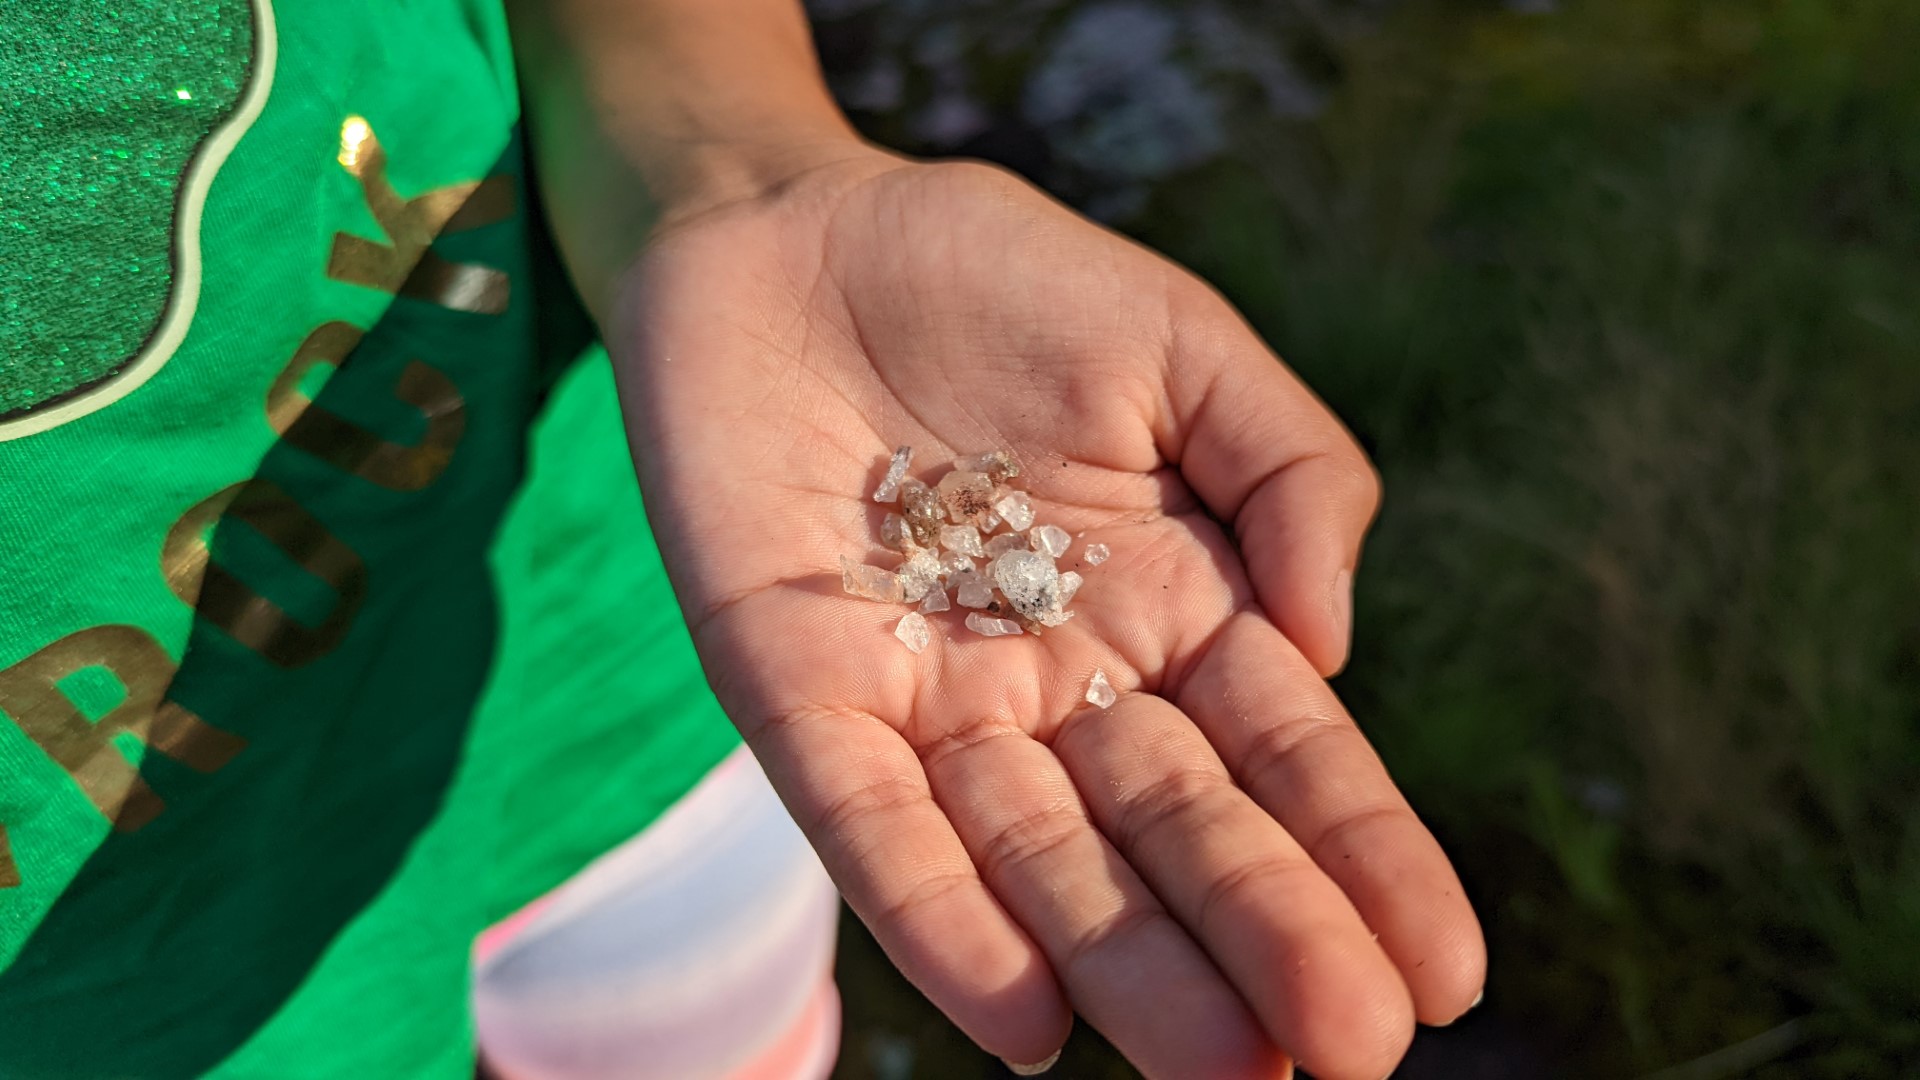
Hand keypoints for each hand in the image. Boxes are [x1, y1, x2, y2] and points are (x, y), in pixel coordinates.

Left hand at [608, 147, 1484, 1079]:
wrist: (791, 231)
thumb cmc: (997, 280)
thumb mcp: (1182, 347)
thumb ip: (1291, 473)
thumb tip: (1331, 651)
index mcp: (1172, 606)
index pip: (1285, 757)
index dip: (1362, 858)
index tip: (1444, 972)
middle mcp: (1063, 679)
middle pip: (1175, 831)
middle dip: (1264, 936)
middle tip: (1347, 1051)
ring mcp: (931, 697)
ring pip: (1039, 857)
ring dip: (1126, 962)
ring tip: (1223, 1065)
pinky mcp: (800, 690)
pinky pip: (870, 822)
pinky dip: (938, 915)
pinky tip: (1023, 1016)